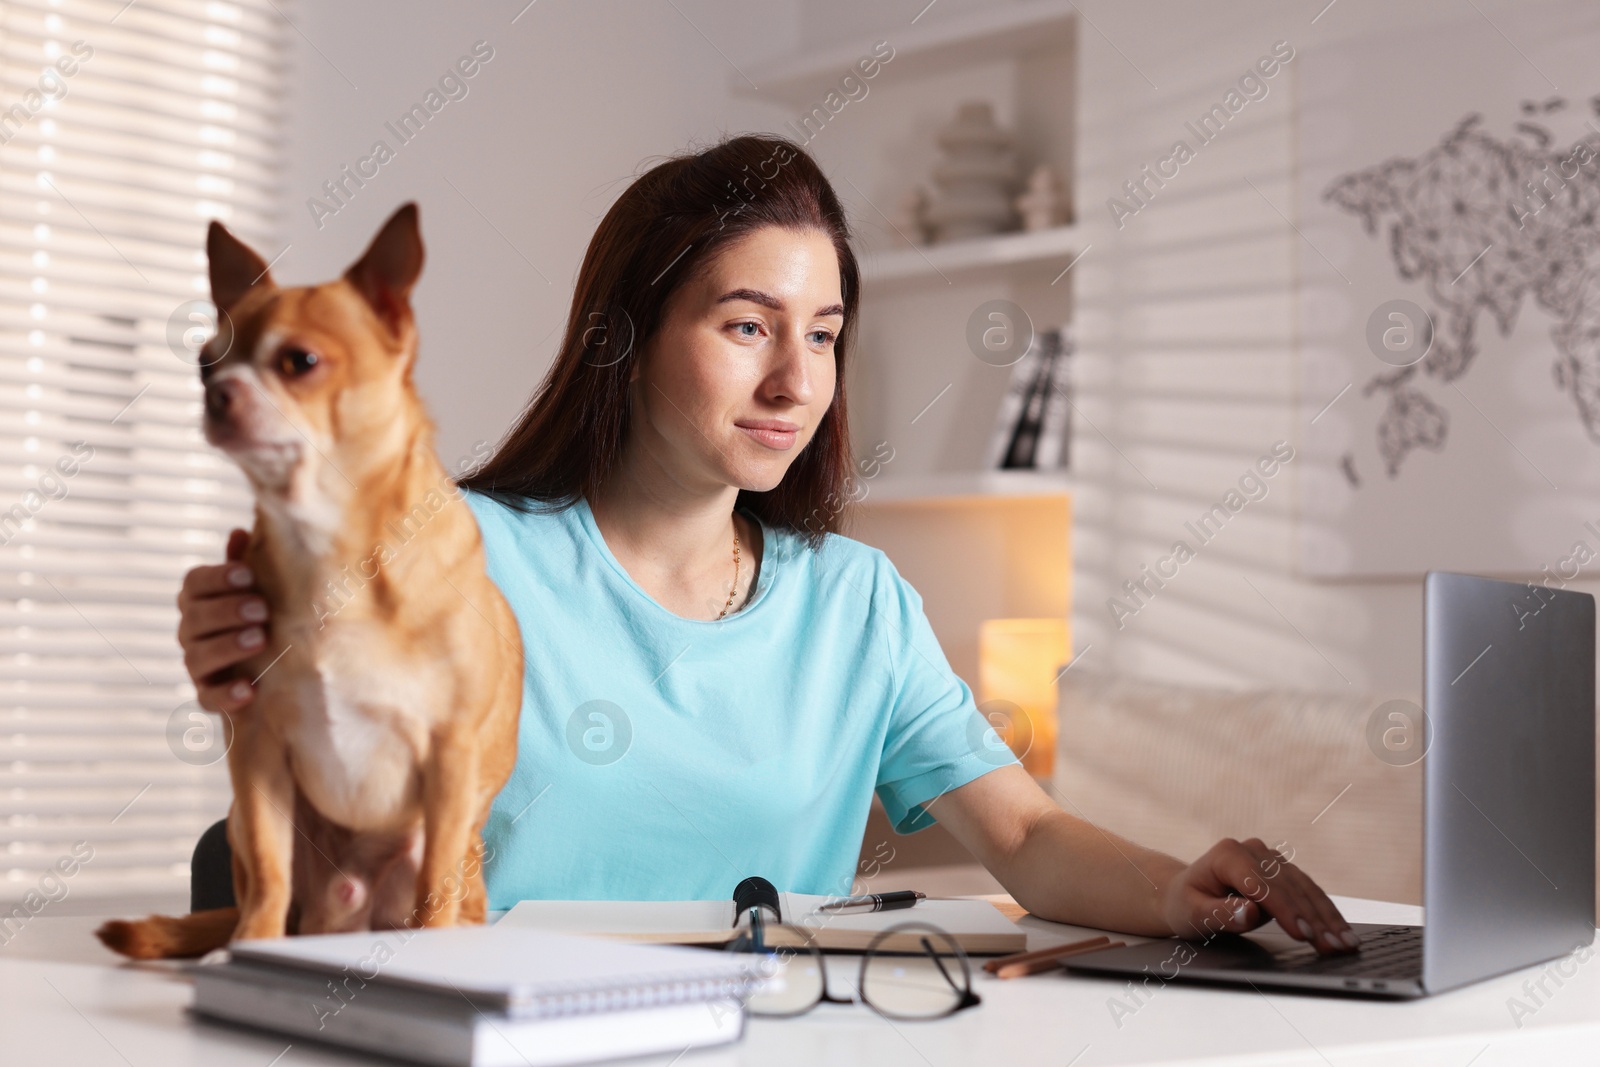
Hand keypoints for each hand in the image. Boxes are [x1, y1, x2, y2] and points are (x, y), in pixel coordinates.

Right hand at [178, 528, 267, 713]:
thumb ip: (246, 564)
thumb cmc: (264, 614)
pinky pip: (208, 698)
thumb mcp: (259, 588)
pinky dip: (226, 694)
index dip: (218, 577)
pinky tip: (249, 690)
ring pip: (197, 657)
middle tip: (261, 609)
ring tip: (260, 639)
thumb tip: (239, 532)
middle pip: (195, 617)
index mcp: (200, 598)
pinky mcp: (209, 696)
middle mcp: (192, 630)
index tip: (248, 575)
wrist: (276, 668)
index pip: (194, 582)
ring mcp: (198, 665)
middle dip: (226, 611)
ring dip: (227, 647)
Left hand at [1158, 837, 1358, 953]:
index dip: (1285, 911)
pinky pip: (1308, 891)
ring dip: (1328, 917)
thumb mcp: (1194, 914)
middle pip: (1289, 888)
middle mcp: (1252, 850)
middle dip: (1314, 920)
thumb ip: (1221, 913)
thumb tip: (1250, 912)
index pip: (1263, 886)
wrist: (1184, 892)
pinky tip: (1342, 931)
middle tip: (1335, 947)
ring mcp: (1270, 858)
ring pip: (1305, 889)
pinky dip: (1325, 912)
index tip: (1304, 935)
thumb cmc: (1186, 904)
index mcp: (1228, 855)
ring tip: (1346, 944)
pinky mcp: (1283, 870)